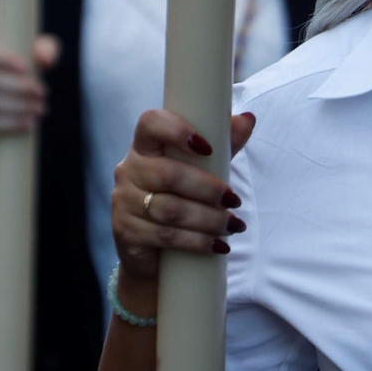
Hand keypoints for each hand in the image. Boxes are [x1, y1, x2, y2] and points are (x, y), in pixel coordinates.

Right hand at [0, 34, 57, 148]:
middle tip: (42, 94)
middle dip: (20, 88)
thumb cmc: (14, 78)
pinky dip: (9, 125)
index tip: (27, 68)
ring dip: (19, 108)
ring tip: (40, 110)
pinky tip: (28, 125)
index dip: (1, 58)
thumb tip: (46, 59)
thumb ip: (42, 50)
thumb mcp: (28, 60)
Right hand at [111, 110, 257, 286]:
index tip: (208, 148)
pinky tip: (217, 245)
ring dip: (208, 219)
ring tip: (233, 225)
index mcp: (145, 146)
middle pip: (169, 174)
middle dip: (208, 189)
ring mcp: (123, 202)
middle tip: (234, 200)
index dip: (178, 131)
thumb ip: (223, 145)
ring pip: (170, 209)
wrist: (153, 251)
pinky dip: (197, 241)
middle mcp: (129, 170)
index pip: (151, 124)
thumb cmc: (179, 198)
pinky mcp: (125, 232)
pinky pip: (165, 236)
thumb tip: (248, 119)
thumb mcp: (202, 169)